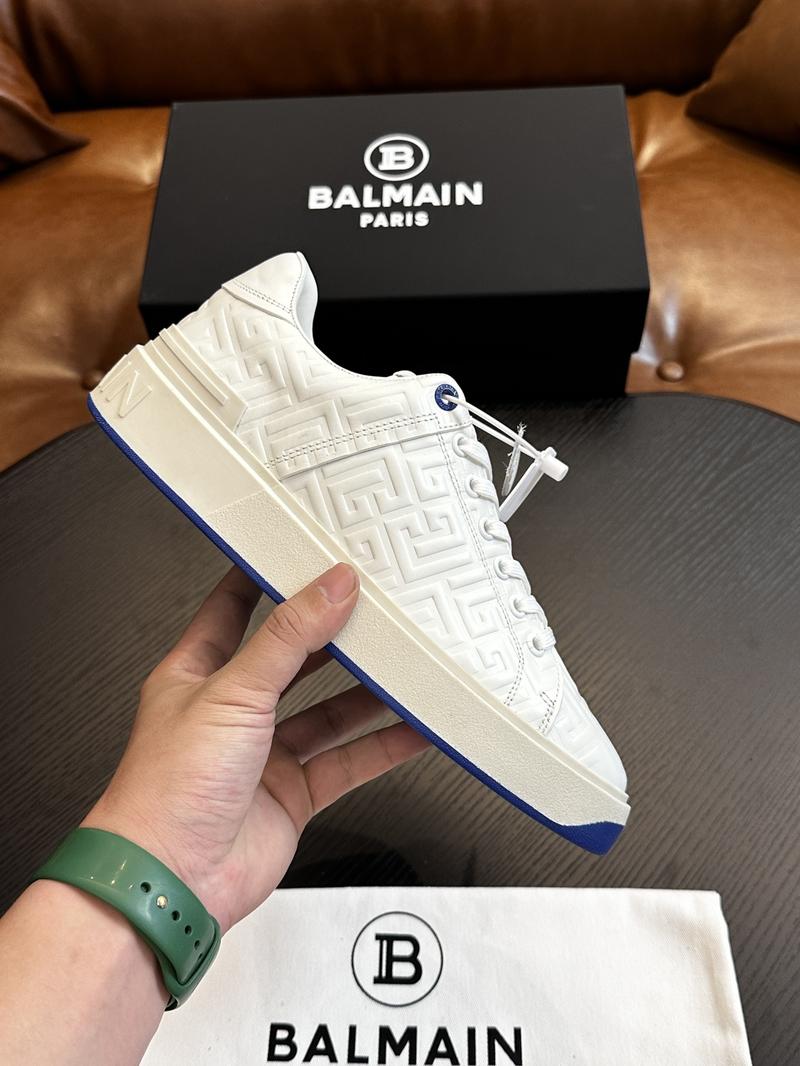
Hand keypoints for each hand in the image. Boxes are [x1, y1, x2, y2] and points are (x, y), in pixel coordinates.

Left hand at [83, 562, 428, 932]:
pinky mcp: (292, 793)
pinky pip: (348, 760)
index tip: (304, 552)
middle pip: (293, 659)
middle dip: (332, 636)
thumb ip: (288, 638)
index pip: (233, 609)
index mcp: (197, 674)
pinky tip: (412, 728)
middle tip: (375, 608)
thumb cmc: (166, 790)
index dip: (266, 579)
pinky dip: (383, 745)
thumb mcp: (232, 692)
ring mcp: (263, 753)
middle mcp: (231, 710)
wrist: (170, 881)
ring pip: (327, 711)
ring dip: (367, 692)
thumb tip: (331, 587)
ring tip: (406, 663)